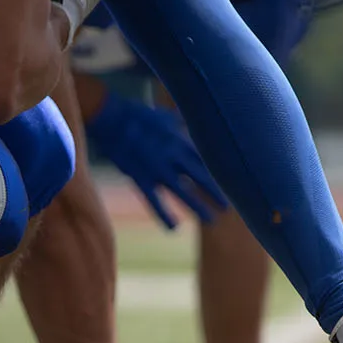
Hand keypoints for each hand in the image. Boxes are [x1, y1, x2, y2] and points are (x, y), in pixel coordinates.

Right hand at [83, 95, 225, 229]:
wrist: (112, 118)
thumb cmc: (137, 114)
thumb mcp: (163, 115)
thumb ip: (179, 121)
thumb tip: (188, 119)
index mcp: (179, 141)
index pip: (205, 159)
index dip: (218, 171)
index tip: (230, 182)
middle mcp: (173, 157)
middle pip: (200, 177)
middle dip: (214, 192)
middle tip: (228, 206)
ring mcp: (157, 169)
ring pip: (182, 192)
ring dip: (198, 207)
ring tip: (211, 220)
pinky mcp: (140, 178)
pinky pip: (154, 200)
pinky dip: (164, 215)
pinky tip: (174, 228)